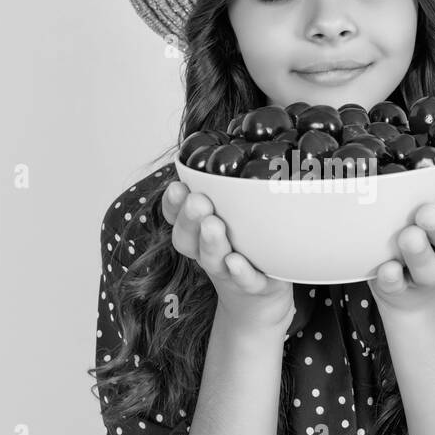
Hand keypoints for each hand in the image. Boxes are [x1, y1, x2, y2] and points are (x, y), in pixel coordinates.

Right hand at [162, 181, 295, 329]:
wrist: (262, 304)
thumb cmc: (251, 251)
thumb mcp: (240, 217)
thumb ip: (236, 187)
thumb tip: (249, 131)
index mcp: (201, 232)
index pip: (177, 215)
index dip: (173, 204)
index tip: (177, 186)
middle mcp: (208, 252)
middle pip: (188, 237)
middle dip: (190, 217)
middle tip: (198, 201)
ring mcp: (228, 272)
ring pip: (212, 259)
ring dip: (210, 242)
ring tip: (214, 225)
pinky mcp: (253, 288)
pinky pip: (243, 281)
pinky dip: (239, 272)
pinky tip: (236, 261)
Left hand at [367, 189, 434, 312]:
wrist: (406, 280)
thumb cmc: (422, 222)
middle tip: (427, 213)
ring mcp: (428, 273)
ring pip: (431, 270)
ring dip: (420, 254)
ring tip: (408, 236)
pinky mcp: (401, 289)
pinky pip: (399, 288)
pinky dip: (393, 280)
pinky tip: (387, 269)